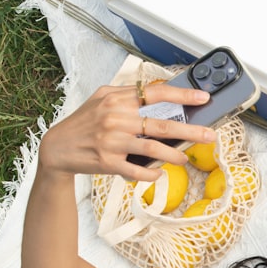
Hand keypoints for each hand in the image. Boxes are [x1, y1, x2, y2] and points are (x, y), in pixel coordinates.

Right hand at [37, 83, 215, 182]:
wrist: (56, 147)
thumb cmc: (85, 123)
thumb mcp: (102, 100)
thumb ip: (128, 97)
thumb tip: (162, 97)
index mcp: (116, 99)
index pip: (155, 93)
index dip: (182, 96)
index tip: (203, 99)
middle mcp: (115, 118)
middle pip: (162, 124)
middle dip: (191, 130)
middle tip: (210, 135)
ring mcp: (112, 140)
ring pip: (153, 148)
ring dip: (174, 155)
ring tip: (185, 158)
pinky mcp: (108, 161)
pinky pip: (138, 170)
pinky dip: (152, 173)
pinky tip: (159, 172)